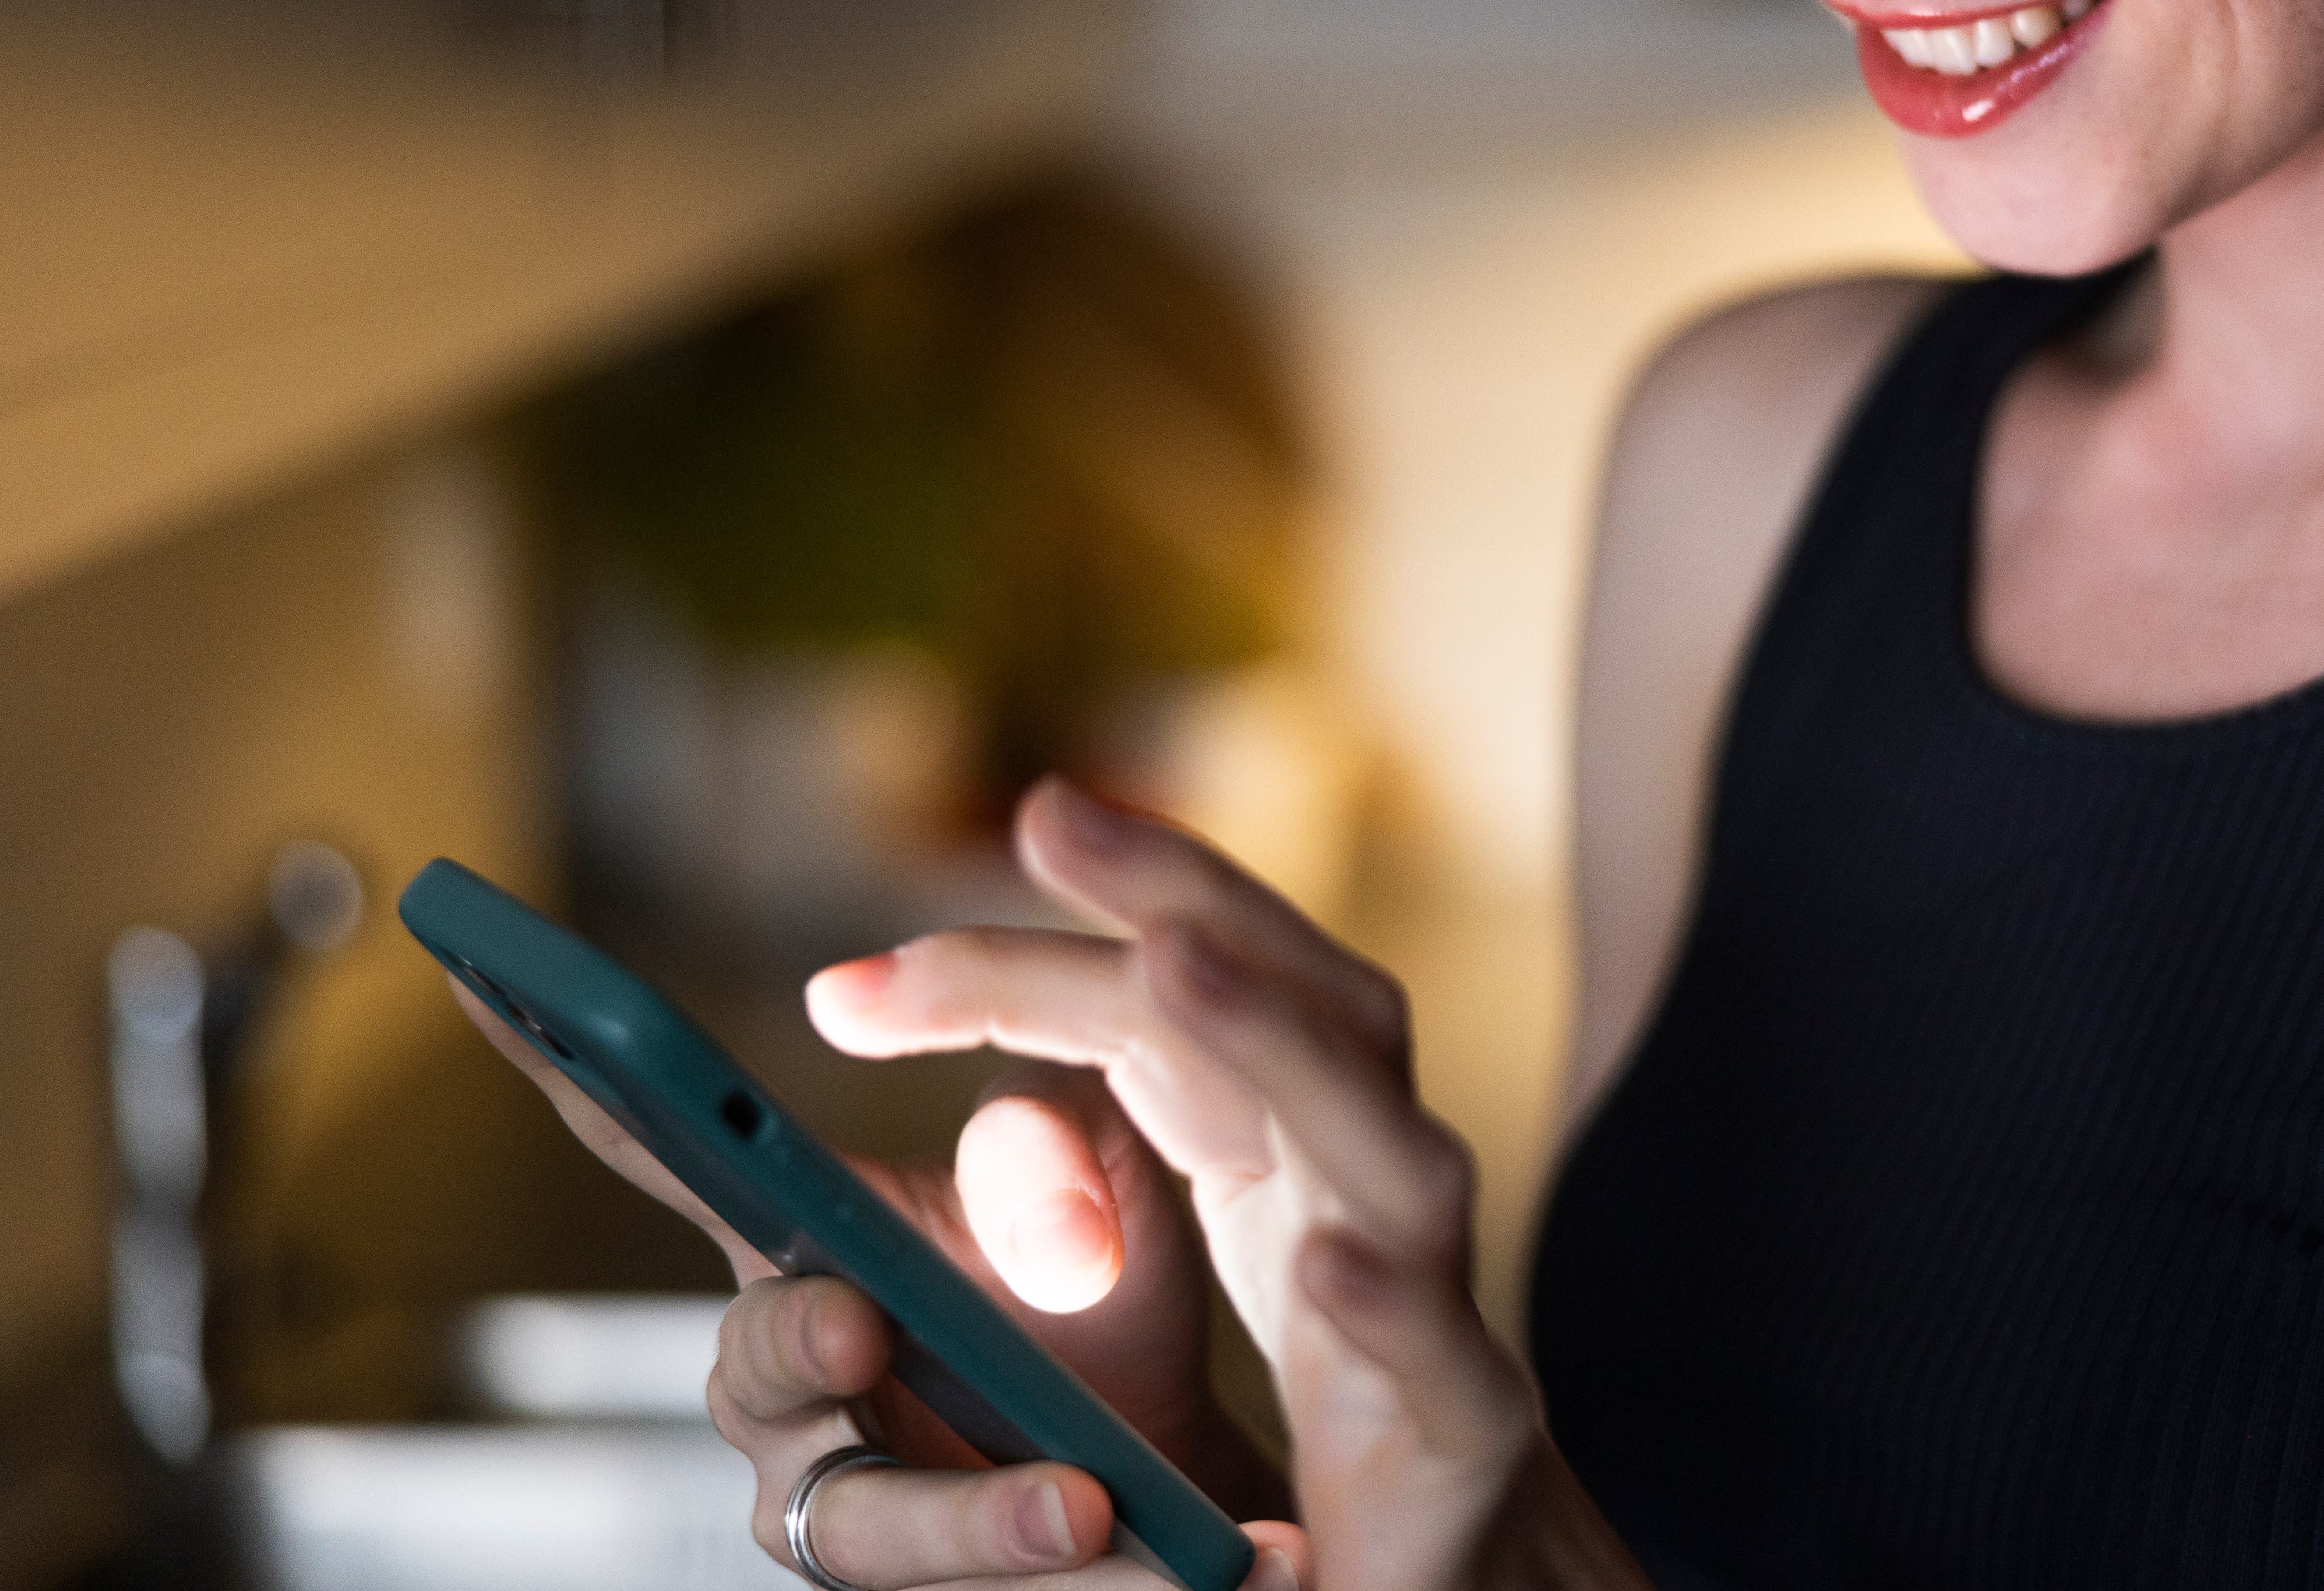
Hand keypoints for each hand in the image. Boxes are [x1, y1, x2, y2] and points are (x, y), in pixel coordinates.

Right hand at [450, 975, 1290, 1584]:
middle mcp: (792, 1382)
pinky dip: (1097, 1580)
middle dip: (798, 1340)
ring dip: (983, 1514)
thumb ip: (1053, 1149)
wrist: (1190, 1472)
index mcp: (803, 1244)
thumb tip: (1037, 1155)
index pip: (674, 1147)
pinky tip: (1189, 1564)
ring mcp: (849, 1508)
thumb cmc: (1103, 1306)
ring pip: (875, 1526)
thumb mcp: (1103, 1193)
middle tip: (858, 1320)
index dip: (579, 1069)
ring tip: (1086, 1502)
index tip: (492, 972)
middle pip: (755, 1362)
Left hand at [807, 780, 1648, 1590]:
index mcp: (1295, 1157)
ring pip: (1391, 1148)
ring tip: (1171, 967)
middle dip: (1179, 895)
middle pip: (1303, 1007)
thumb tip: (978, 1119)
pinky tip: (1320, 1269)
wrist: (1460, 1586)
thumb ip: (1075, 1206)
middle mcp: (1376, 1197)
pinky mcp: (1467, 1439)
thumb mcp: (1162, 1310)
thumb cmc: (1310, 1448)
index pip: (1180, 1008)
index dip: (1039, 956)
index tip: (856, 974)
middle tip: (1040, 810)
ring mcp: (1436, 1310)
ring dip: (1281, 1046)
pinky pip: (1439, 1356)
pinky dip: (1384, 1302)